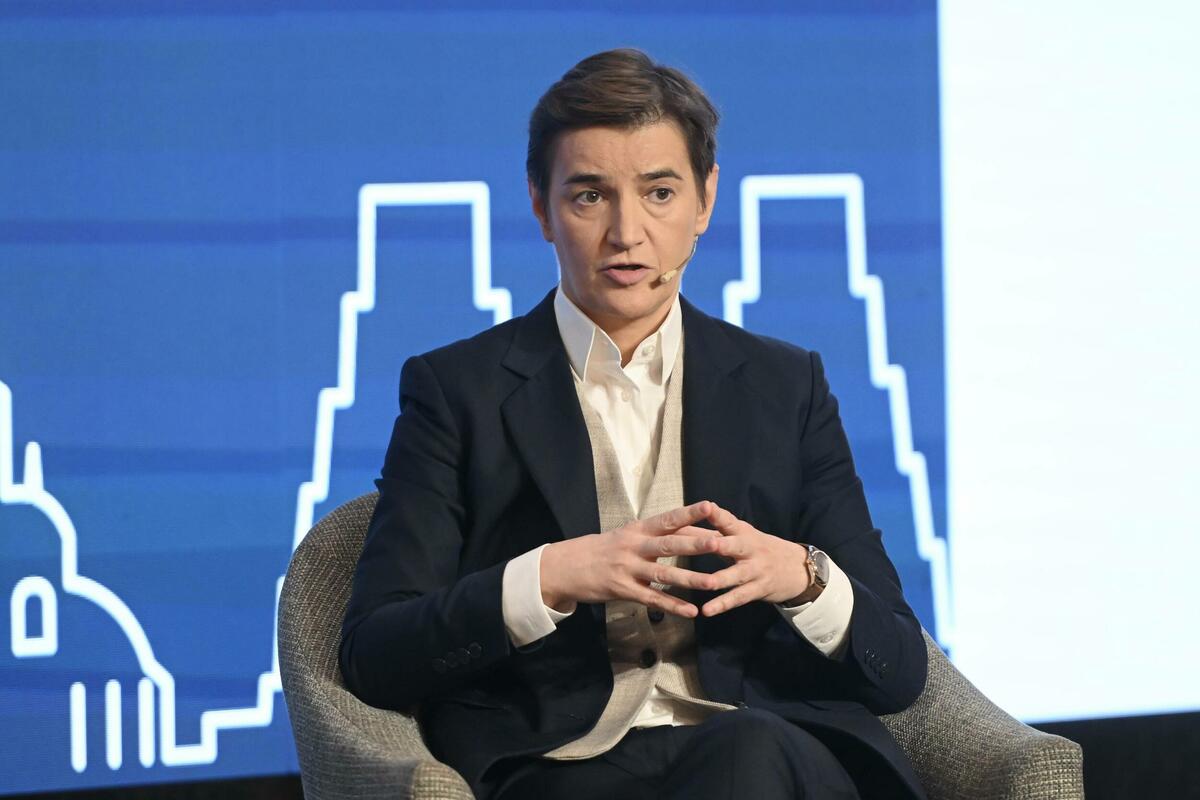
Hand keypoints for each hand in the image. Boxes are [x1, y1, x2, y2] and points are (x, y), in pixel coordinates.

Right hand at [539, 501, 724, 617]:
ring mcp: (628, 569)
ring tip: (715, 582)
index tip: (711, 507)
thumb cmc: (601, 549)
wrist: (566, 566)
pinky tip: (692, 611)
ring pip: (664, 574)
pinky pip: (652, 598)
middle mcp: (634, 546)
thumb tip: (685, 529)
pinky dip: (673, 605)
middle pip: (669, 544)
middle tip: (720, 542)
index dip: (689, 513)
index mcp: (637, 529)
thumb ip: (653, 534)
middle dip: (696, 544)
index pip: (667, 519)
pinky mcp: (623, 590)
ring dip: (691, 579)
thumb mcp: (626, 535)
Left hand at [700, 505, 810, 615]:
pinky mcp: (758, 589)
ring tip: (706, 584)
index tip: (705, 506)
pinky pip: (739, 597)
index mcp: (743, 533)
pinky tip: (707, 611)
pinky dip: (723, 604)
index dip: (717, 514)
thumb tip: (678, 525)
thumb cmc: (758, 549)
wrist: (797, 568)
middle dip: (722, 544)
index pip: (729, 521)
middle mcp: (750, 549)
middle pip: (735, 546)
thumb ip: (710, 532)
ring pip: (736, 575)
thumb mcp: (740, 536)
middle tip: (710, 544)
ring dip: (721, 579)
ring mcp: (755, 570)